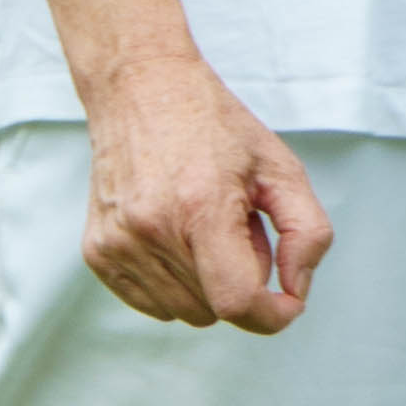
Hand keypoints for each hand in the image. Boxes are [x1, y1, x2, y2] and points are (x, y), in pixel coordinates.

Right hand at [81, 52, 328, 332]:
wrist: (141, 89)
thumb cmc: (216, 128)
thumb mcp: (282, 169)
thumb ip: (308, 234)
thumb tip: (297, 292)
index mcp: (200, 208)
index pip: (237, 303)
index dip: (272, 316)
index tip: (288, 302)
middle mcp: (150, 229)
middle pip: (216, 308)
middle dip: (240, 279)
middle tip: (236, 226)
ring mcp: (117, 243)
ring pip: (186, 311)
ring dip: (207, 281)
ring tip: (204, 225)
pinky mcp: (96, 252)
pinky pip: (153, 304)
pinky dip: (175, 284)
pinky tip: (177, 236)